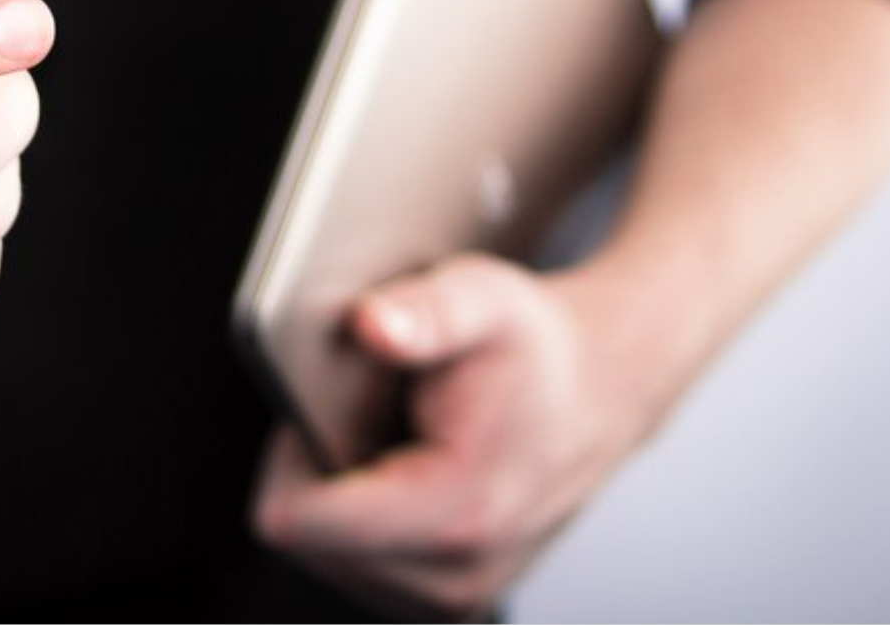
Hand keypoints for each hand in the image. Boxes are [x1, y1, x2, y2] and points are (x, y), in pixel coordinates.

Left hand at [252, 253, 656, 619]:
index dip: (290, 450)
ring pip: (325, 556)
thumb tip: (371, 325)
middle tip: (371, 414)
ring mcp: (453, 596)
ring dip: (341, 496)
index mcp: (455, 510)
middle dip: (317, 470)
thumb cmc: (534, 346)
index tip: (323, 405)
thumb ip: (424, 312)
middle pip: (306, 540)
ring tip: (395, 440)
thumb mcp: (481, 296)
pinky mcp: (448, 600)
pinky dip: (364, 518)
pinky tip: (403, 471)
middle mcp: (455, 575)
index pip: (298, 521)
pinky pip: (357, 566)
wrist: (599, 388)